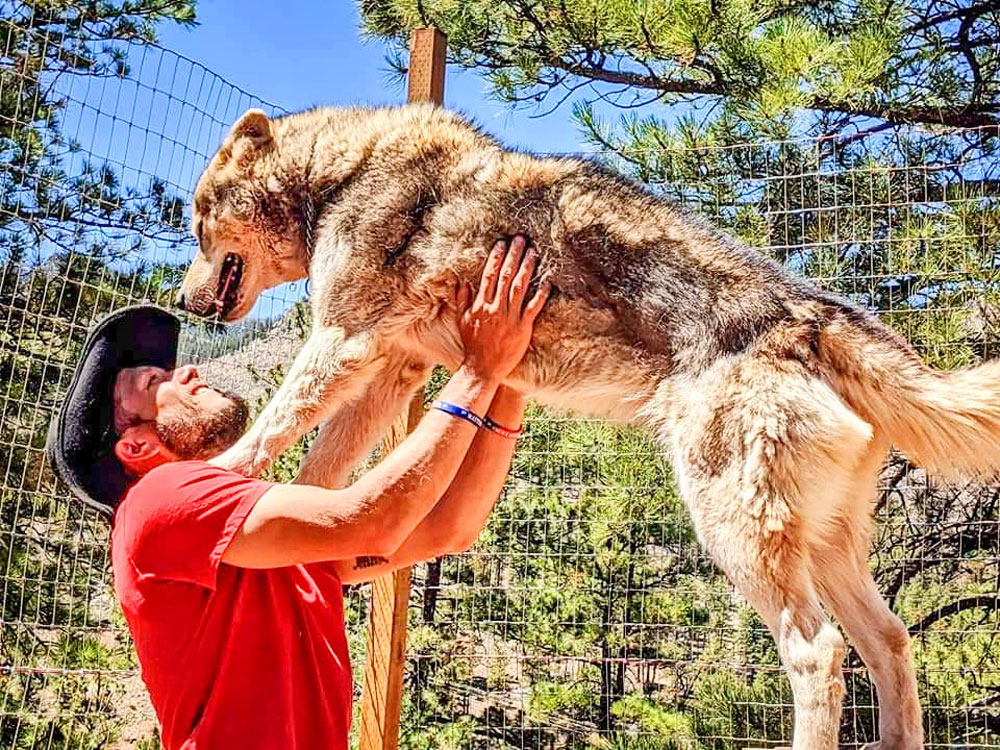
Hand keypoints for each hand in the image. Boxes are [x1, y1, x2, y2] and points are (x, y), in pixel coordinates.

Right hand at [458, 236, 549, 381]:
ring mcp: (510, 317)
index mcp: (481, 304)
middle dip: (514, 255)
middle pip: (506, 276)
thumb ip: (462, 300)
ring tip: (534, 252)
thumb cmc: (472, 344)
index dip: (496, 257)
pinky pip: (533, 308)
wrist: (482, 367)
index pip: (489, 275)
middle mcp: (495, 308)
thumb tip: (462, 281)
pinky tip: (548, 282)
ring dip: (527, 268)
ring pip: (520, 287)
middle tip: (521, 239)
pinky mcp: (522, 328)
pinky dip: (541, 294)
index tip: (502, 243)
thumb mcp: (462, 320)